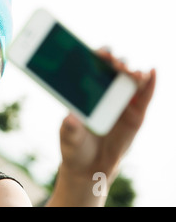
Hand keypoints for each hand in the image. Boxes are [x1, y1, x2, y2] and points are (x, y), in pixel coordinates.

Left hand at [58, 48, 156, 187]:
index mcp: (85, 93)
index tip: (98, 53)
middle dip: (115, 62)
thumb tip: (70, 118)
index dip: (96, 57)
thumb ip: (69, 128)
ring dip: (132, 72)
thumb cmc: (74, 147)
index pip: (92, 68)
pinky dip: (150, 83)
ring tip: (131, 72)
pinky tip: (152, 73)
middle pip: (113, 69)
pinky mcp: (135, 114)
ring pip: (130, 80)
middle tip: (113, 63)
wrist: (88, 168)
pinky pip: (145, 96)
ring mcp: (121, 103)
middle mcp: (104, 93)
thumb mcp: (69, 138)